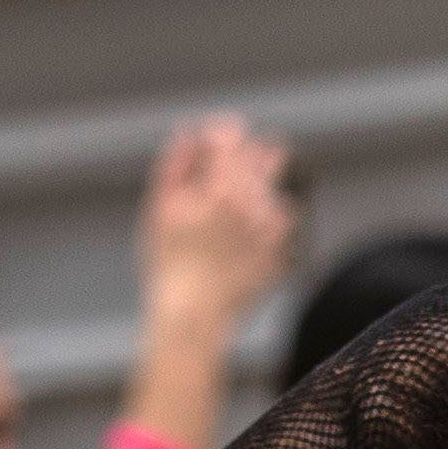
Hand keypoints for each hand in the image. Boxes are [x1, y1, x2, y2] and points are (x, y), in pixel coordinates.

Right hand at [133, 112, 299, 344]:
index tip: (212, 147)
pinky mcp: (284, 249)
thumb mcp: (159, 209)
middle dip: (246, 158)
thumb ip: (177, 164)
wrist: (192, 316)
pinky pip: (287, 216)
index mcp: (221, 188)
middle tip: (226, 177)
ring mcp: (273, 228)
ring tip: (237, 207)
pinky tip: (248, 232)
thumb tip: (193, 131)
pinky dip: (271, 216)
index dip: (221, 137)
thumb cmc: (169, 264)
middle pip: (267, 153)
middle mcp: (254, 203)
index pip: (234, 137)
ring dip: (262, 186)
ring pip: (280, 183)